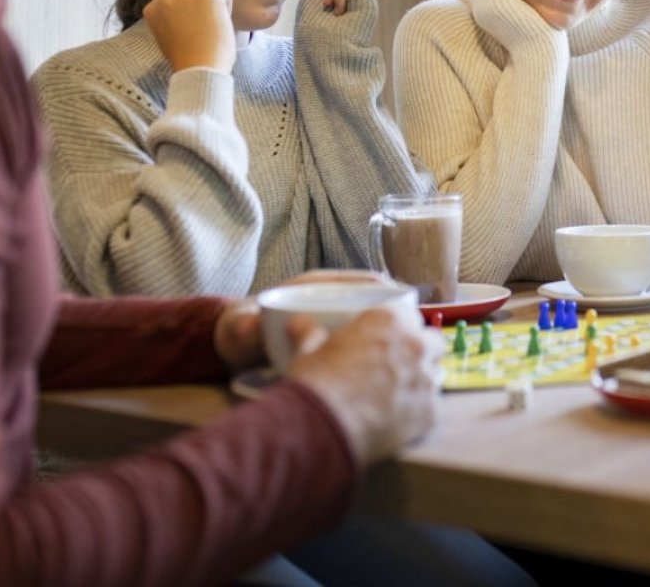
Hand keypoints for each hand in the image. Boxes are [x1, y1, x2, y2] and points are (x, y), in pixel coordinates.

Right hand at [144, 0, 236, 71]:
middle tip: (205, 29)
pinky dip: (227, 9)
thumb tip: (189, 6)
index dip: (190, 9)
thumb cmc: (188, 59)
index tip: (193, 28)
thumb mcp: (168, 35)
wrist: (198, 69)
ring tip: (211, 29)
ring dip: (215, 6)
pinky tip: (219, 26)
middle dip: (202, 3)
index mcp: (152, 8)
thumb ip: (172, 17)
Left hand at [212, 270, 393, 372]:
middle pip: (375, 299)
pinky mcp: (337, 336)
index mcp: (314, 287)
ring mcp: (336, 316)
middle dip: (397, 315)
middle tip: (415, 337)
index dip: (386, 290)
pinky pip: (366, 338)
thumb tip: (252, 328)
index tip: (405, 305)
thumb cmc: (242, 331)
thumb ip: (246, 329)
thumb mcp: (242, 331)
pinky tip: (392, 369)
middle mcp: (330, 298)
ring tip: (411, 354)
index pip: (360, 280)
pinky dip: (381, 349)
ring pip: (374, 320)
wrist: (234, 344)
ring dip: (392, 333)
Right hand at [286, 306, 442, 467]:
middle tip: (398, 367)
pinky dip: (421, 412)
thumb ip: (311, 333)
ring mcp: (427, 379)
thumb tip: (299, 323)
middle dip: (420, 352)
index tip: (391, 340)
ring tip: (399, 395)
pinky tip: (401, 420)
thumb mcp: (308, 352)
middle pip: (432, 342)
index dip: (401, 328)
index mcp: (390, 320)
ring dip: (422, 381)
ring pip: (436, 374)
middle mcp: (416, 345)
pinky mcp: (431, 413)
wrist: (323, 428)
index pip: (410, 316)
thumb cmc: (317, 385)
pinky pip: (433, 407)